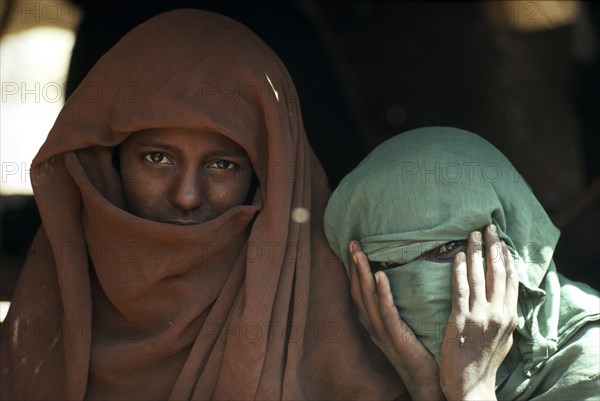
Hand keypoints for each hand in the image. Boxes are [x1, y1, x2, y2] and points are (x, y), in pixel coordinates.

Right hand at [349, 241, 444, 400]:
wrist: (428, 385)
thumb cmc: (423, 356)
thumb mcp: (408, 329)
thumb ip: (403, 310)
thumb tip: (411, 283)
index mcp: (376, 325)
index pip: (361, 293)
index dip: (355, 271)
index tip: (354, 249)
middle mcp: (374, 327)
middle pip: (359, 291)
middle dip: (355, 266)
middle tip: (353, 242)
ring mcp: (383, 333)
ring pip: (368, 298)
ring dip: (363, 274)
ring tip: (360, 252)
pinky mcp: (396, 337)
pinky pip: (387, 311)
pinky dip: (382, 292)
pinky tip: (380, 275)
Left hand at [439, 225, 518, 400]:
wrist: (471, 386)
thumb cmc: (484, 362)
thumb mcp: (503, 339)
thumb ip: (503, 316)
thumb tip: (503, 298)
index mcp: (510, 317)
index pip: (511, 280)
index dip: (506, 257)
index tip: (501, 240)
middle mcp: (499, 313)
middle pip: (497, 272)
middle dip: (493, 247)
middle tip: (488, 227)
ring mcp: (480, 316)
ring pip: (478, 276)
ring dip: (475, 252)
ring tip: (472, 234)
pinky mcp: (461, 320)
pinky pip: (459, 288)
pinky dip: (458, 270)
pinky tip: (456, 256)